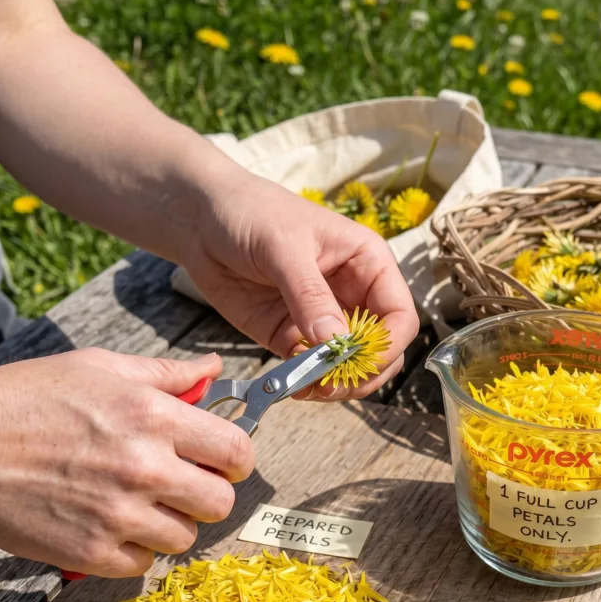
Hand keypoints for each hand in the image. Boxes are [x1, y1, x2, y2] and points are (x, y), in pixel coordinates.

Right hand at [0, 349, 254, 576]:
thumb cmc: (27, 399)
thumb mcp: (98, 368)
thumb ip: (165, 374)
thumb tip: (213, 369)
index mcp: (154, 417)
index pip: (236, 451)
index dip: (235, 458)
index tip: (223, 460)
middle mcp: (145, 468)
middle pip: (221, 502)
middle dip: (207, 492)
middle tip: (181, 484)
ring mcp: (119, 515)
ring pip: (186, 537)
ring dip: (170, 522)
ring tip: (138, 502)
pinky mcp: (91, 552)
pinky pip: (144, 563)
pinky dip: (133, 548)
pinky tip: (111, 523)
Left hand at [181, 171, 419, 399]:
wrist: (201, 220)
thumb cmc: (251, 213)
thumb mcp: (283, 247)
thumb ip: (310, 294)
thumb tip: (335, 341)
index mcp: (368, 265)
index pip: (400, 316)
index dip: (387, 345)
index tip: (357, 361)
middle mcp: (354, 297)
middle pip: (382, 352)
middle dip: (362, 373)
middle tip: (330, 384)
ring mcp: (324, 322)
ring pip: (349, 369)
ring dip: (335, 385)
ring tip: (307, 388)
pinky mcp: (292, 338)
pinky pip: (311, 372)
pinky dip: (306, 385)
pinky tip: (290, 386)